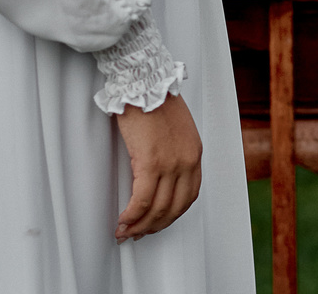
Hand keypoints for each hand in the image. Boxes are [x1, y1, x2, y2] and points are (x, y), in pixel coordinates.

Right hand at [114, 93, 202, 243]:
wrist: (145, 84)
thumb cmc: (155, 102)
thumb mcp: (176, 131)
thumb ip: (174, 153)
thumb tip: (160, 177)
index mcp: (195, 154)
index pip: (189, 196)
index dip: (172, 215)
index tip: (158, 223)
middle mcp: (188, 161)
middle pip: (174, 207)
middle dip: (155, 225)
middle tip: (138, 234)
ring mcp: (171, 163)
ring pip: (158, 207)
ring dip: (140, 225)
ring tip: (126, 231)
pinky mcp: (151, 162)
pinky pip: (142, 199)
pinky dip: (132, 214)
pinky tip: (122, 220)